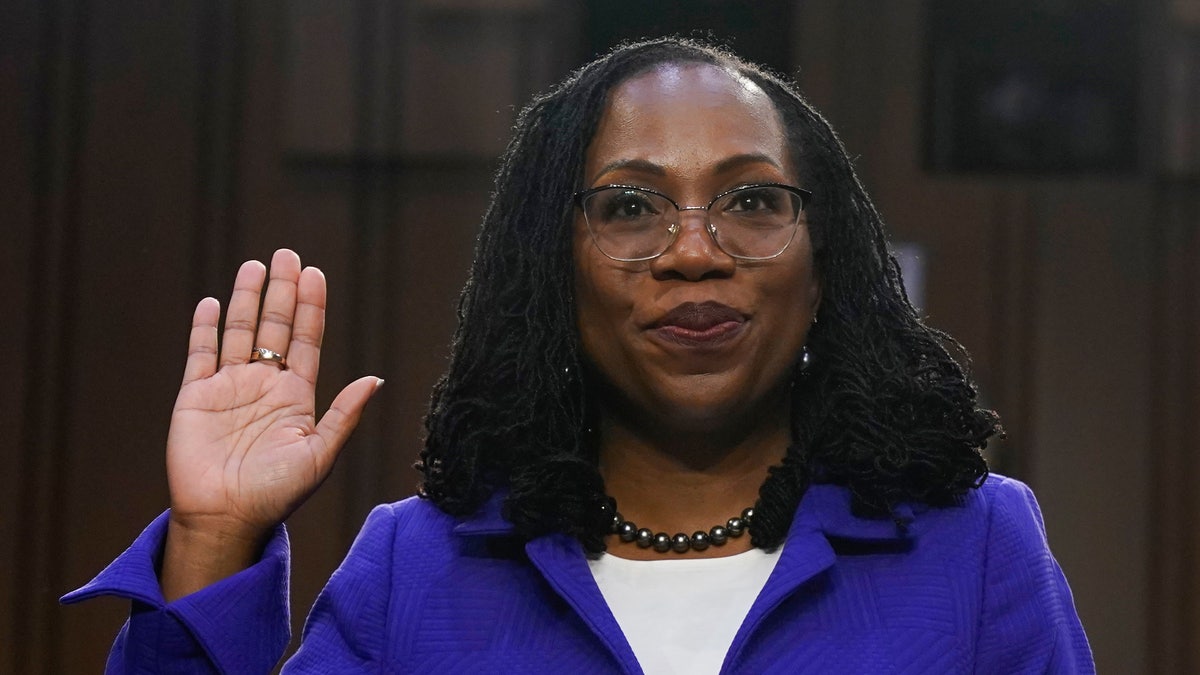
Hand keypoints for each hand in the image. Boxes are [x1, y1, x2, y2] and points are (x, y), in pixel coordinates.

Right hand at [161, 249, 380, 598]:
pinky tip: (213, 303)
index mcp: (296, 396)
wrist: (226, 518)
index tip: (314, 274)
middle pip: (274, 327)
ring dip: (247, 299)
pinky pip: (201, 354)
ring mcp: (229, 388)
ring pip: (239, 333)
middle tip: (287, 254)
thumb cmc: (277, 494)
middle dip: (281, 291)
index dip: (310, 307)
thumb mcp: (319, 454)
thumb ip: (344, 415)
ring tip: (256, 265)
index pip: (305, 340)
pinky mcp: (195, 397)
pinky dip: (206, 328)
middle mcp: (264, 386)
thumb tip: (375, 379)